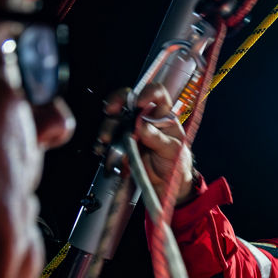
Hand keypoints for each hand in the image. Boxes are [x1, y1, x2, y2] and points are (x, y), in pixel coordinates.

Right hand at [97, 83, 195, 205]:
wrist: (166, 184)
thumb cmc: (175, 163)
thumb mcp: (172, 151)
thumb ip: (158, 139)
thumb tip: (142, 125)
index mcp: (163, 115)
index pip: (157, 94)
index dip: (148, 93)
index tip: (139, 102)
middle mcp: (145, 118)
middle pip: (129, 99)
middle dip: (118, 101)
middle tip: (111, 110)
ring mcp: (131, 129)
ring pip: (115, 119)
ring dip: (108, 126)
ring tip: (106, 139)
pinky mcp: (121, 142)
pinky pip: (109, 138)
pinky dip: (103, 143)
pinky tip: (102, 148)